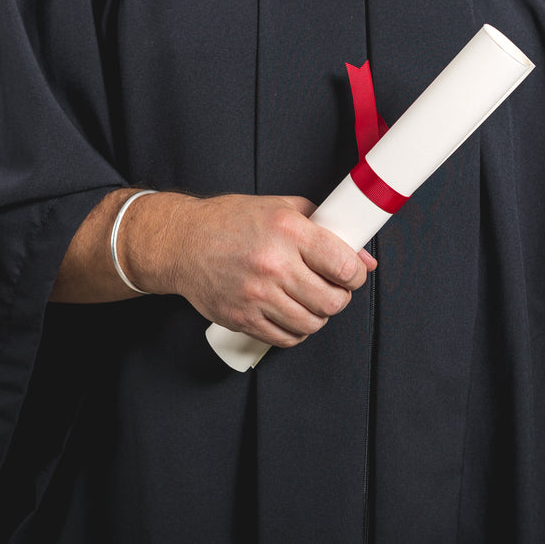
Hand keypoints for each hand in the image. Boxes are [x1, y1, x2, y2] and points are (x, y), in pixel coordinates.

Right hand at [124, 193, 376, 346]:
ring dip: (318, 316)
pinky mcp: (242, 318)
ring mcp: (256, 295)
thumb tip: (362, 258)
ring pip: (311, 324)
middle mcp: (273, 264)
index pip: (343, 265)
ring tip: (310, 301)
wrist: (182, 243)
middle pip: (332, 301)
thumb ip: (326, 227)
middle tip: (333, 289)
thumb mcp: (281, 207)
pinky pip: (286, 338)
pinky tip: (290, 314)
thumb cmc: (230, 222)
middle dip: (340, 297)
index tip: (352, 274)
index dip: (356, 274)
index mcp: (287, 230)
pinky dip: (296, 330)